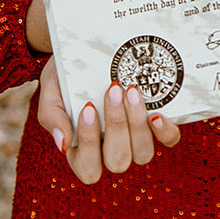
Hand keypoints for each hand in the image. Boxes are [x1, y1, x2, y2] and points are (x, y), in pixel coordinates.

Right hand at [37, 57, 180, 184]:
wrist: (88, 51)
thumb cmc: (66, 77)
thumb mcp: (51, 91)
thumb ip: (52, 117)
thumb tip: (64, 144)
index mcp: (83, 152)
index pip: (88, 167)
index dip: (89, 143)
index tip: (87, 107)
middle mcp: (111, 151)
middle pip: (119, 160)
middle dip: (116, 125)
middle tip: (113, 90)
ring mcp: (136, 140)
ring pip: (143, 153)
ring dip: (137, 123)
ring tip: (131, 91)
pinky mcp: (156, 125)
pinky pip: (169, 140)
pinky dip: (165, 131)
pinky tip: (157, 114)